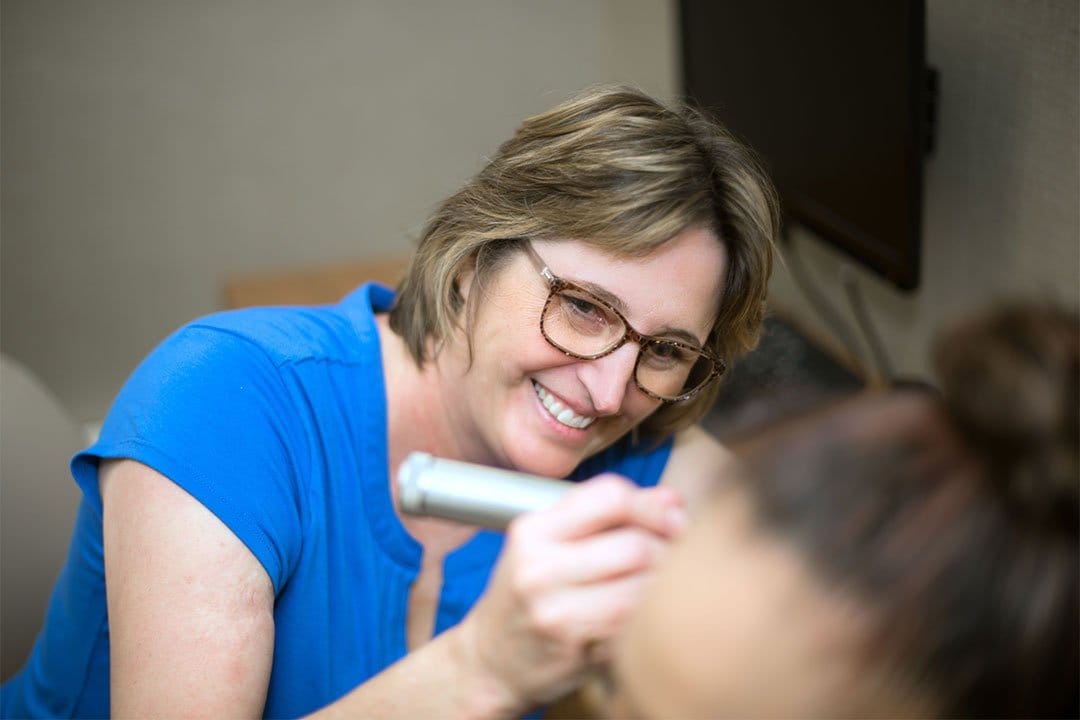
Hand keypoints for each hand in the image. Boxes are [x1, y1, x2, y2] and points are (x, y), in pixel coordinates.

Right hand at [458, 474, 685, 709]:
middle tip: (675, 557)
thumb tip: (672, 500)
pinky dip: (651, 616)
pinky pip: (637, 624)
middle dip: (667, 549)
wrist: (490, 663)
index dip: (652, 505)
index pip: (609, 497)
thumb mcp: (547, 545)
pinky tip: (644, 614)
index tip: (672, 517)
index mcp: (533, 531)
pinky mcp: (577, 650)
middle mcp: (539, 568)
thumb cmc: (527, 596)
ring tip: (661, 585)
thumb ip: (604, 516)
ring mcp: (556, 612)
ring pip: (643, 587)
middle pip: (635, 545)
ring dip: (664, 585)